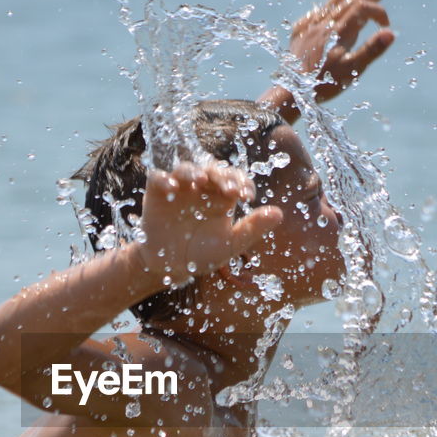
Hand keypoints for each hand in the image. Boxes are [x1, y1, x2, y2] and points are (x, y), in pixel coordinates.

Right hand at [137, 162, 282, 285]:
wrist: (171, 267)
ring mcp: (179, 189)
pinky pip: (158, 178)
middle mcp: (202, 189)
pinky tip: (173, 188)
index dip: (243, 183)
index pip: (236, 180)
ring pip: (186, 169)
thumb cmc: (202, 255)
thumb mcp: (230, 244)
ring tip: (200, 181)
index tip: (247, 196)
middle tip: (230, 189)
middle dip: (222, 175)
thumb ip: (252, 228)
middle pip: (213, 170)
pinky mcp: (157, 193)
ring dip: (194, 171)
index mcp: (223, 197)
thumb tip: (279, 213)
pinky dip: (164, 179)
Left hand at [289, 0, 393, 102]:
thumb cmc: (323, 83)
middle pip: (346, 3)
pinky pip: (310, 16)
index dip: (377, 12)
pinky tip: (320, 8)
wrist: (292, 92)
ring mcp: (309, 29)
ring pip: (327, 6)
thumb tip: (390, 33)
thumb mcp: (352, 69)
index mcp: (338, 32)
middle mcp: (323, 26)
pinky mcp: (297, 37)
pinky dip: (320, 9)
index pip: (361, 9)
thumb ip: (371, 50)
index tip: (386, 25)